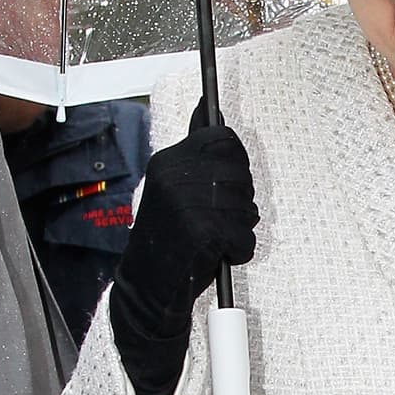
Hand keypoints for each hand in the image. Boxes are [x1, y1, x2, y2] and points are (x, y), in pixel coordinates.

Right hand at [110, 107, 257, 394]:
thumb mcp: (174, 188)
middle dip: (241, 200)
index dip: (235, 163)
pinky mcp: (201, 232)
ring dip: (240, 228)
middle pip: (241, 173)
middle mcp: (174, 176)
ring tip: (214, 239)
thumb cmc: (168, 238)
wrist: (145, 287)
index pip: (223, 139)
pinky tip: (218, 255)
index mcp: (168, 161)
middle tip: (219, 220)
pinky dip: (239, 251)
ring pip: (248, 206)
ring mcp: (187, 203)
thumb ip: (195, 155)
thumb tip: (209, 107)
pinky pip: (244, 236)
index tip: (228, 185)